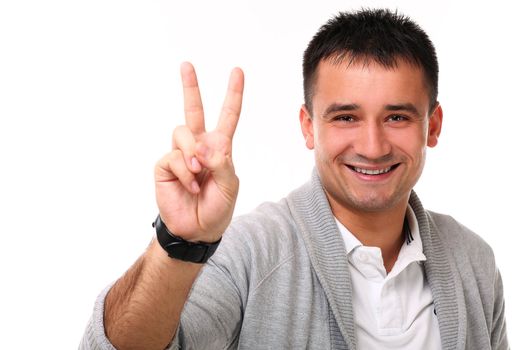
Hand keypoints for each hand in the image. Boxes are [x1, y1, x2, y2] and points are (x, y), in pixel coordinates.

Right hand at [154, 62, 243, 242]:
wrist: (197, 230)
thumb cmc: (217, 208)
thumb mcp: (230, 186)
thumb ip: (223, 163)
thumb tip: (206, 145)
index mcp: (219, 147)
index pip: (227, 116)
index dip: (233, 94)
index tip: (237, 71)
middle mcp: (198, 146)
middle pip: (193, 110)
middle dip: (190, 87)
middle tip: (187, 65)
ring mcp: (180, 154)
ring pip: (182, 132)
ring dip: (193, 153)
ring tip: (198, 174)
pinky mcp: (165, 165)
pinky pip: (174, 156)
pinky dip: (185, 172)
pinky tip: (190, 185)